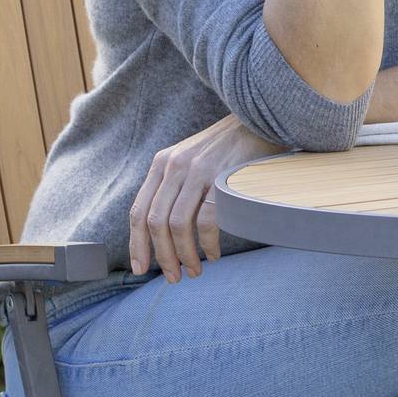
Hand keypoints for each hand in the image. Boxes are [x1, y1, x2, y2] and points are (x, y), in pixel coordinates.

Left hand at [128, 113, 276, 279]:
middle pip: (155, 223)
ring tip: (194, 271)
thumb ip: (174, 186)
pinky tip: (213, 254)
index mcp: (162, 164)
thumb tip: (162, 231)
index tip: (140, 268)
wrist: (260, 119)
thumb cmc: (227, 148)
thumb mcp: (191, 160)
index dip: (137, 245)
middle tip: (173, 277)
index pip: (139, 211)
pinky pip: (206, 221)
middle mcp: (174, 166)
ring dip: (184, 255)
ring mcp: (197, 171)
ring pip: (177, 225)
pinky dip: (207, 244)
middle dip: (161, 257)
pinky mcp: (221, 178)